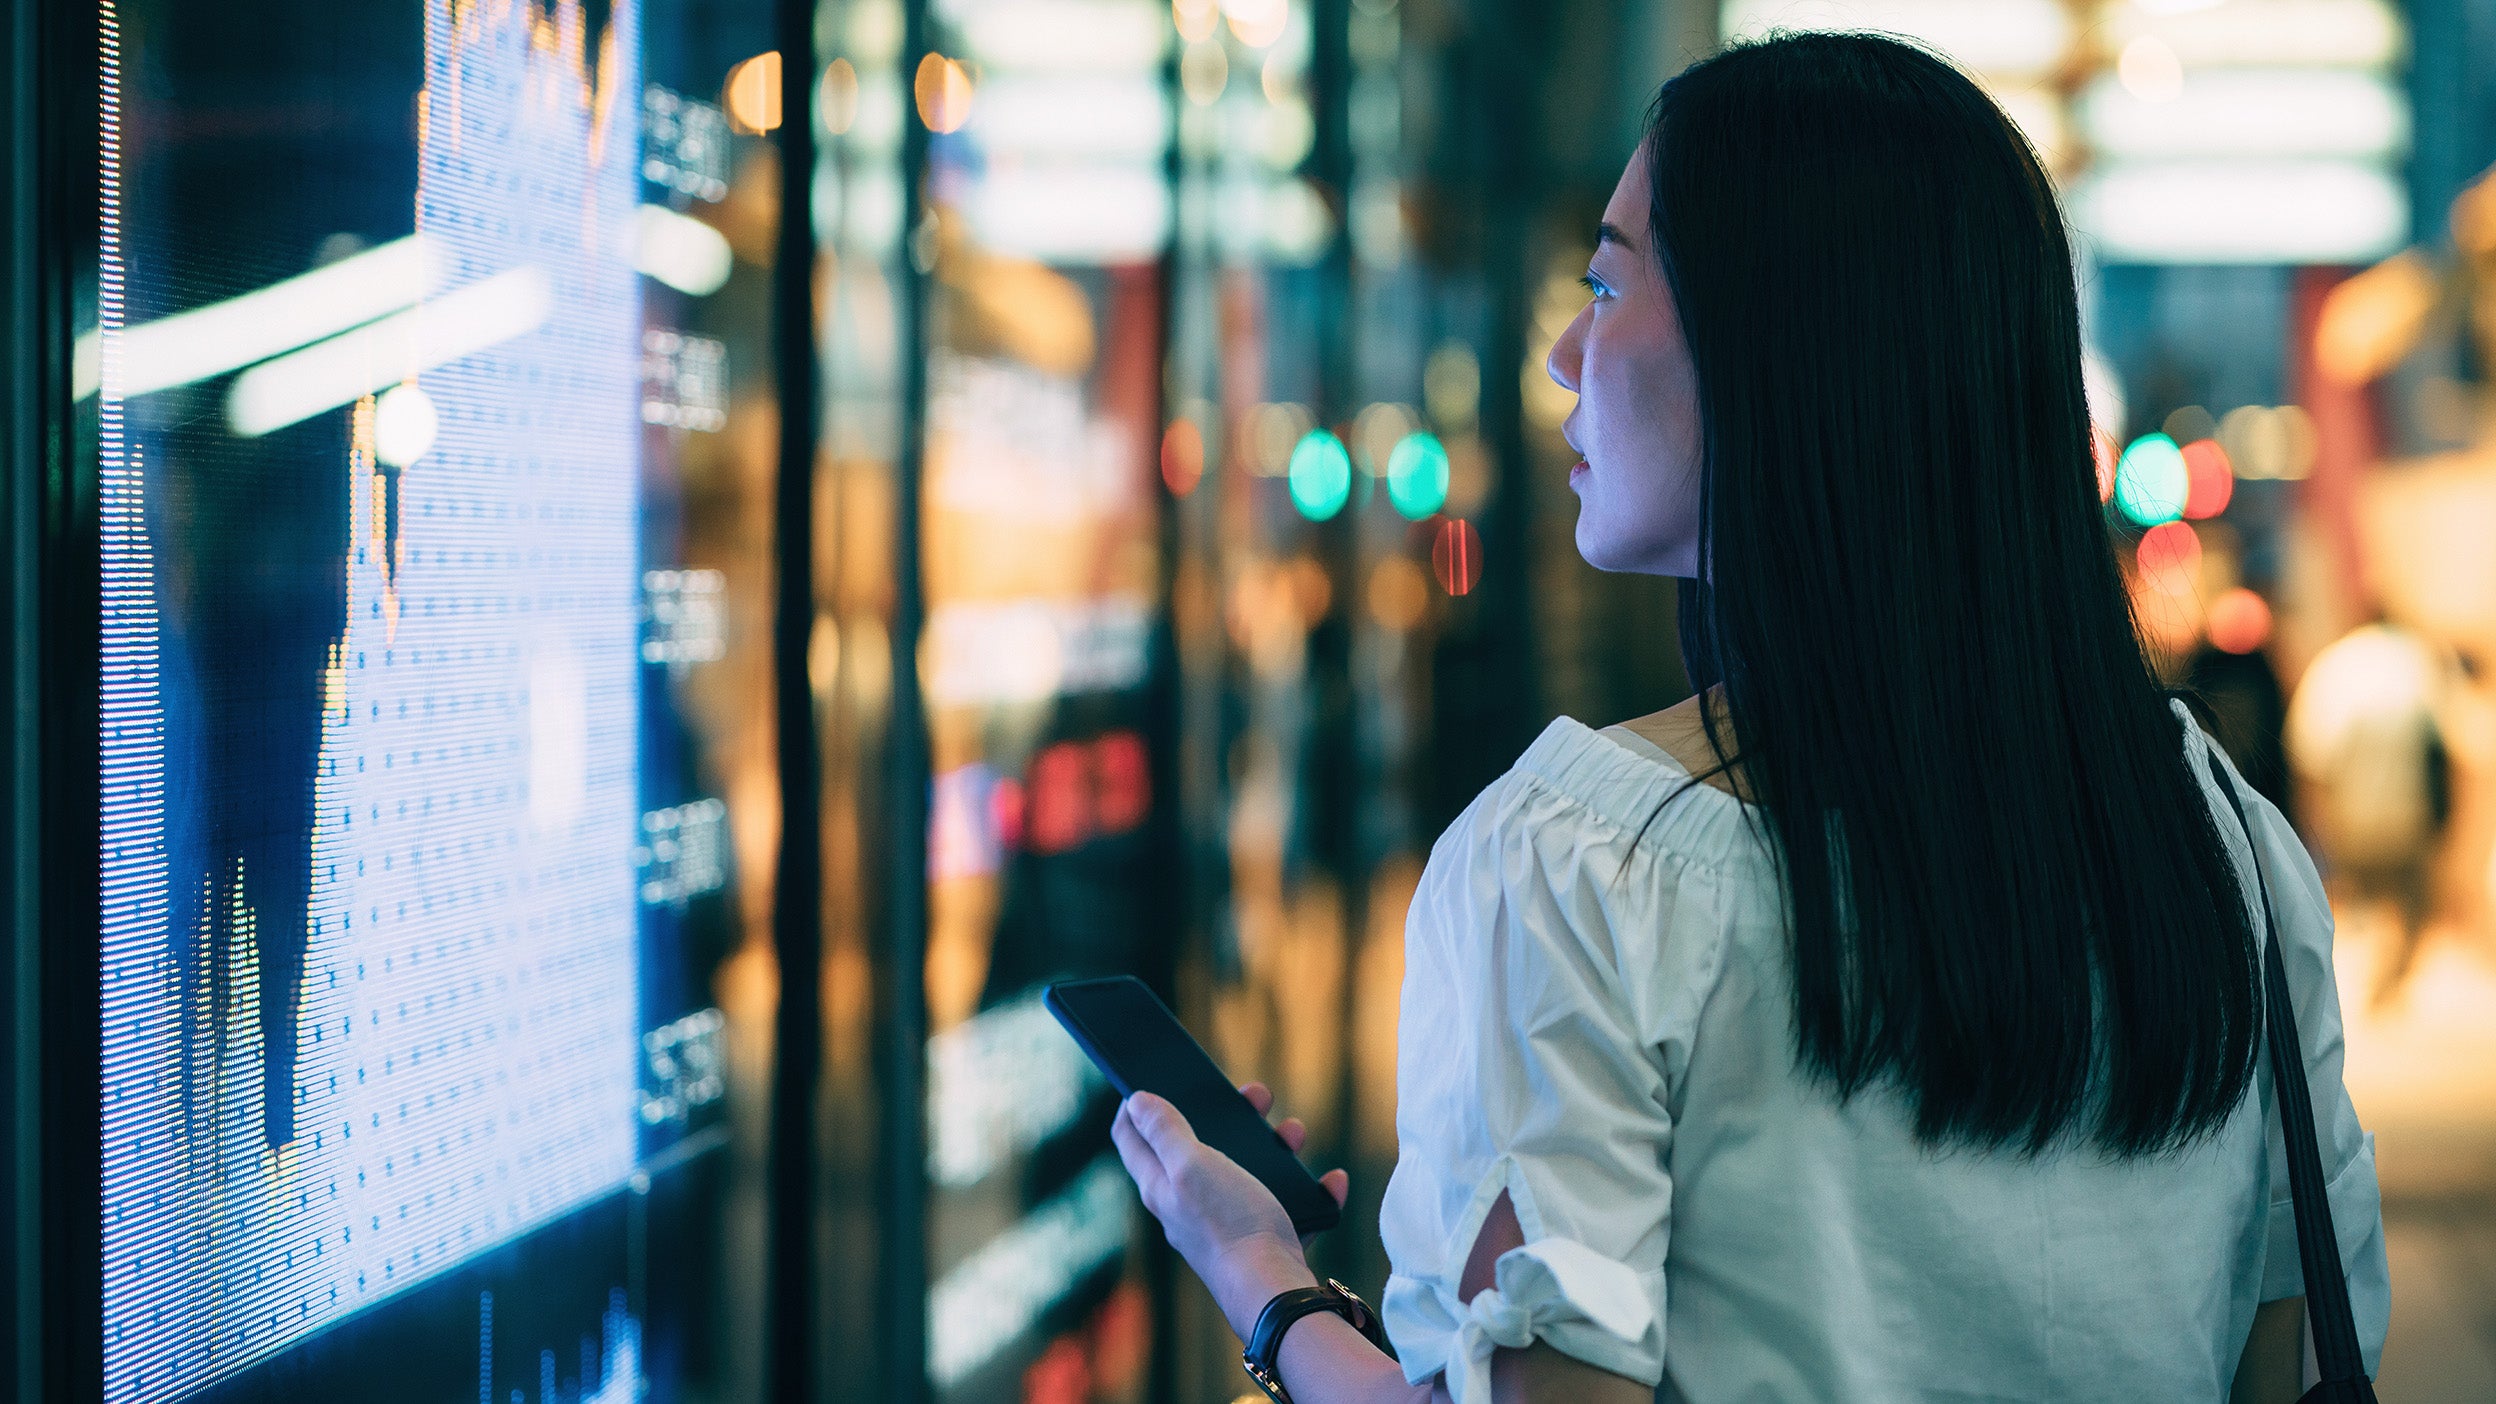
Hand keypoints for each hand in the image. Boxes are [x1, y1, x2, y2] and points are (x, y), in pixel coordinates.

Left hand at [1111, 1082, 1351, 1341]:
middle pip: (1198, 1148)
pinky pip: (1289, 1205)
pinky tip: (1329, 1181)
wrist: (1275, 1291)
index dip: (1135, 1105)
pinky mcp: (1263, 1240)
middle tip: (1252, 1094)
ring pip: (1248, 1172)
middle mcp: (1189, 1205)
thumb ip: (1164, 1131)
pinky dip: (1309, 1190)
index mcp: (1162, 1186)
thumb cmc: (1231, 1224)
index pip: (1131, 1139)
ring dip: (1275, 1147)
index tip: (1153, 1080)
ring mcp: (1227, 1223)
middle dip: (1226, 1115)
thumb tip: (1135, 1101)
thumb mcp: (1191, 1165)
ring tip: (1294, 1134)